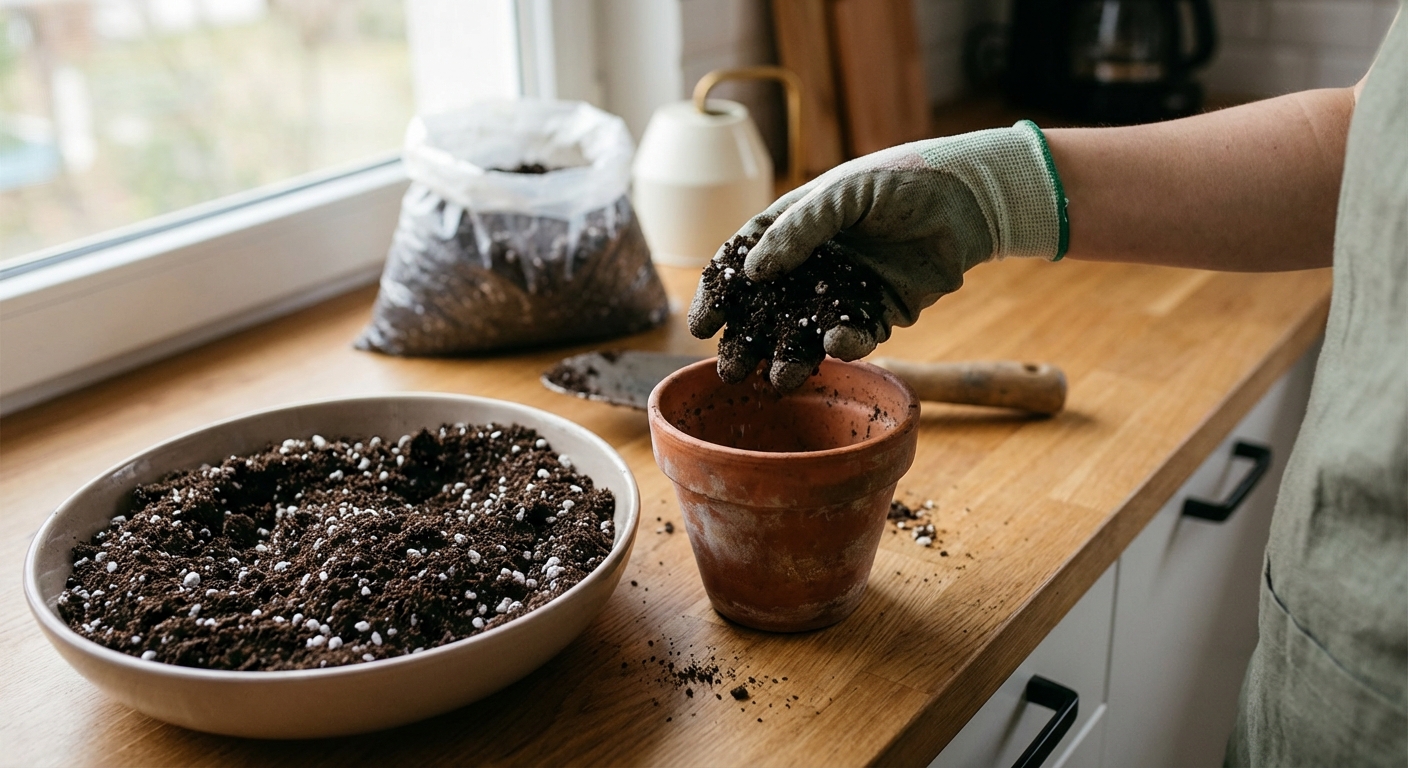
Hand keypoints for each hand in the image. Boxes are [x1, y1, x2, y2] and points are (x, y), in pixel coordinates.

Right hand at [689, 120, 1067, 385]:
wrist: (969, 198)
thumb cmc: (901, 181)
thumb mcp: (843, 194)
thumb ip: (798, 229)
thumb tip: (751, 270)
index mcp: (792, 229)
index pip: (743, 264)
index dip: (719, 294)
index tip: (703, 324)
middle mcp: (812, 265)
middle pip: (767, 309)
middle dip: (747, 341)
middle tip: (732, 369)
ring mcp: (844, 292)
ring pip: (806, 332)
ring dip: (789, 357)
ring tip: (778, 379)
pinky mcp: (880, 313)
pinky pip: (856, 337)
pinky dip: (845, 345)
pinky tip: (835, 347)